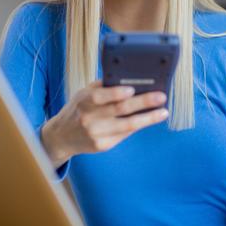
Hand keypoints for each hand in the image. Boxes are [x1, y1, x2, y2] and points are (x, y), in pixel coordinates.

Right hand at [41, 80, 167, 167]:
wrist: (61, 136)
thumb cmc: (78, 109)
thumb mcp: (84, 93)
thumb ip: (103, 87)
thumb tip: (130, 80)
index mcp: (83, 101)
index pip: (101, 96)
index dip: (117, 93)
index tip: (133, 89)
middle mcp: (89, 118)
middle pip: (120, 110)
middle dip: (143, 103)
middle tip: (161, 97)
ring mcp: (96, 134)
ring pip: (127, 125)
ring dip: (148, 118)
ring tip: (163, 112)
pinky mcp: (102, 146)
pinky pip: (125, 134)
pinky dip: (138, 126)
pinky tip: (149, 119)